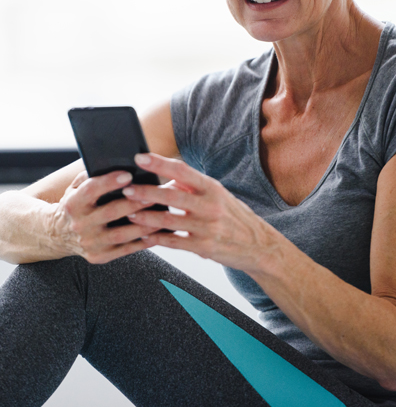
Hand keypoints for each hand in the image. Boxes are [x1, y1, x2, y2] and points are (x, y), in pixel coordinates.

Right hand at [49, 170, 162, 263]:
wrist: (57, 234)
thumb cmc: (76, 203)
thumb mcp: (76, 187)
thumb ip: (92, 175)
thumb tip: (117, 162)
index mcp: (73, 204)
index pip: (91, 190)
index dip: (109, 182)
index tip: (128, 174)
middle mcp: (79, 225)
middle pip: (111, 212)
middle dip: (135, 202)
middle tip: (155, 194)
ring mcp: (89, 243)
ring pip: (122, 234)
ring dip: (145, 224)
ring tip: (163, 213)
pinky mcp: (99, 256)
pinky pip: (125, 249)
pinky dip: (143, 241)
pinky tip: (159, 232)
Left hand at [123, 153, 279, 272]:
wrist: (258, 245)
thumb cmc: (234, 217)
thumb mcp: (219, 195)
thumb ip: (194, 186)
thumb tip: (168, 176)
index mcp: (213, 188)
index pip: (182, 170)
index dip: (160, 163)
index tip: (140, 158)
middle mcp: (210, 206)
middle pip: (172, 195)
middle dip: (146, 192)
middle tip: (126, 188)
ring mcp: (207, 228)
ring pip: (169, 221)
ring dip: (146, 217)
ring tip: (129, 213)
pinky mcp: (204, 248)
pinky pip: (174, 242)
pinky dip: (156, 239)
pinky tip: (143, 236)